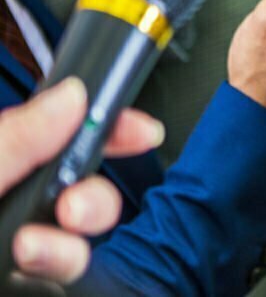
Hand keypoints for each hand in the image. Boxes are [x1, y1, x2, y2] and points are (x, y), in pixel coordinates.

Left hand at [1, 78, 162, 283]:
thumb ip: (16, 139)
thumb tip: (73, 97)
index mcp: (5, 164)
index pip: (67, 132)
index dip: (110, 127)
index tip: (143, 132)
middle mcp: (19, 204)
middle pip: (88, 188)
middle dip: (94, 199)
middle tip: (72, 210)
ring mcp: (27, 249)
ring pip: (83, 241)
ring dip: (68, 249)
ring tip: (32, 252)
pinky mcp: (34, 279)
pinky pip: (73, 277)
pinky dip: (60, 271)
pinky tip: (32, 270)